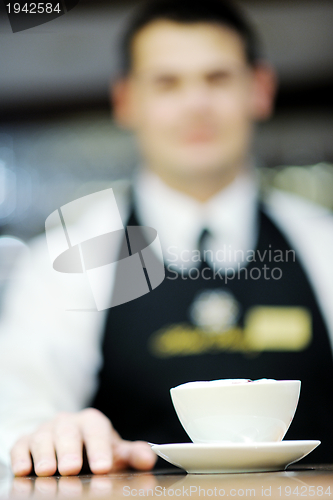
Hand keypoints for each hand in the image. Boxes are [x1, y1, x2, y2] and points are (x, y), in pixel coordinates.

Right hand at [11, 408, 156, 476]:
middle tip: (71, 469)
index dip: (100, 449)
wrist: (69, 442)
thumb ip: (132, 454)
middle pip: (68, 431)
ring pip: (43, 437)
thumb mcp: (115, 451)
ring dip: (44, 454)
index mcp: (92, 422)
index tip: (103, 468)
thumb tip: (149, 459)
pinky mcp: (26, 440)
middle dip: (68, 450)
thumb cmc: (95, 449)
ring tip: (47, 471)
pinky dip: (21, 456)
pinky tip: (23, 469)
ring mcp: (46, 430)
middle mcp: (68, 422)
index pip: (97, 431)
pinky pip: (21, 445)